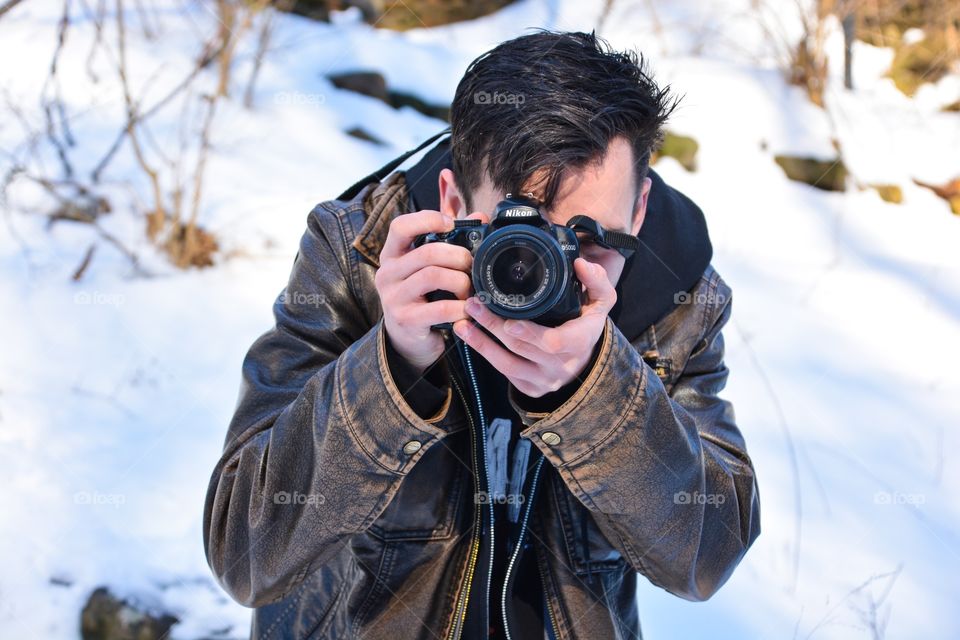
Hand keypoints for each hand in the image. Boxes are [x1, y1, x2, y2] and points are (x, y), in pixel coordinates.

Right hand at [375, 209, 489, 373]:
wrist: (407, 339)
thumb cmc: (422, 297)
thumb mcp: (428, 268)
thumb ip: (450, 242)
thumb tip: (480, 217)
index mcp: (392, 254)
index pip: (400, 226)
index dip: (427, 219)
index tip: (451, 224)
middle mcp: (388, 273)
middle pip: (427, 253)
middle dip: (458, 256)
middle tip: (471, 265)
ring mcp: (394, 297)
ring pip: (434, 276)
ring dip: (461, 281)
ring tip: (469, 289)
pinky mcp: (406, 320)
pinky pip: (440, 308)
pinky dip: (460, 307)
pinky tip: (466, 309)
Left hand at [453, 257, 615, 397]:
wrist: (584, 360)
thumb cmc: (586, 325)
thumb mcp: (601, 302)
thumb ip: (597, 281)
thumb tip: (580, 264)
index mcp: (580, 341)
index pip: (555, 342)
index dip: (530, 333)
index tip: (510, 320)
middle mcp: (562, 364)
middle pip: (522, 347)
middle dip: (494, 326)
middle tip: (474, 304)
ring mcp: (545, 379)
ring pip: (508, 364)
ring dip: (481, 342)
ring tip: (462, 323)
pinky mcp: (530, 388)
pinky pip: (504, 373)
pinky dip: (485, 354)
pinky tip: (470, 337)